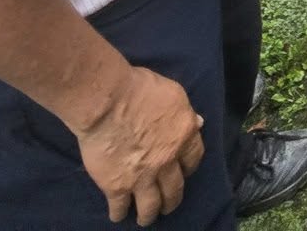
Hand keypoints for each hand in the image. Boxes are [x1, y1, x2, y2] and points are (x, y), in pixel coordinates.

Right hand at [74, 66, 205, 226]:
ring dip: (150, 214)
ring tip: (146, 218)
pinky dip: (119, 214)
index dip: (189, 168)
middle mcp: (168, 161)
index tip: (184, 172)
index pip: (194, 159)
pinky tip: (118, 215)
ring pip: (151, 206)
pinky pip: (120, 207)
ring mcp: (143, 177)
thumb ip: (186, 112)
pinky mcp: (117, 186)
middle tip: (168, 205)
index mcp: (184, 136)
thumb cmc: (140, 89)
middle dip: (173, 200)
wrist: (108, 102)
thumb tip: (199, 123)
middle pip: (175, 189)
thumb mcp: (174, 94)